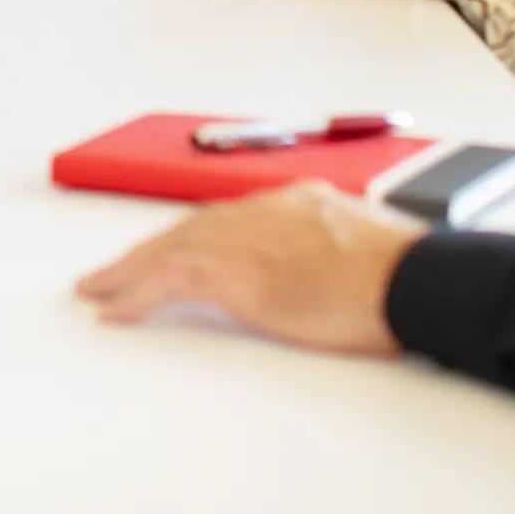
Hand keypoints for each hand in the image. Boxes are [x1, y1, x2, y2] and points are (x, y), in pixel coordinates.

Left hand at [75, 182, 420, 353]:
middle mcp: (265, 209)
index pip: (229, 218)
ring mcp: (246, 236)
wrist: (417, 281)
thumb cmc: (411, 279)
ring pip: (167, 249)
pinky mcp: (234, 271)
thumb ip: (338, 254)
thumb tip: (334, 276)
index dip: (193, 237)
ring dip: (127, 271)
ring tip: (96, 289)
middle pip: (188, 228)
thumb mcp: (370, 253)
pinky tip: (112, 310)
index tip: (170, 252)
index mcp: (299, 203)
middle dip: (149, 250)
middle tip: (113, 271)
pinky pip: (167, 279)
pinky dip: (135, 294)